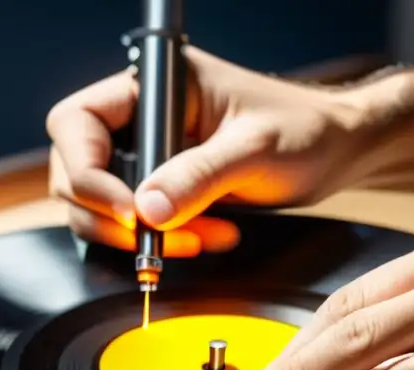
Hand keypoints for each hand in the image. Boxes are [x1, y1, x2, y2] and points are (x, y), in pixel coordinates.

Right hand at [46, 47, 374, 256]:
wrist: (336, 153)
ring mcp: (150, 155)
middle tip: (159, 238)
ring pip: (101, 205)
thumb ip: (199, 176)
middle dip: (113, 214)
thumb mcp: (254, 150)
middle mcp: (143, 118)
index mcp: (155, 85)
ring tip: (201, 238)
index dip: (87, 171)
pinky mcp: (164, 187)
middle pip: (77, 169)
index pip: (77, 122)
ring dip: (142, 235)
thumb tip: (147, 211)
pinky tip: (204, 238)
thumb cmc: (305, 131)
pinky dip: (162, 241)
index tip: (129, 211)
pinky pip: (136, 223)